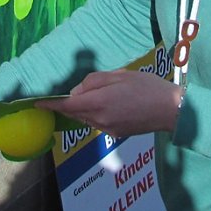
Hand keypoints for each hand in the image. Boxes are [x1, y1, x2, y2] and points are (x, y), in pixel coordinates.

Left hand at [35, 70, 182, 137]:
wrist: (172, 111)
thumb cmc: (147, 87)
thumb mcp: (118, 76)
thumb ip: (93, 82)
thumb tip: (77, 91)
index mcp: (98, 103)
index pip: (67, 105)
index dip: (51, 105)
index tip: (37, 103)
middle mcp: (100, 120)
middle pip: (75, 112)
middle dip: (67, 105)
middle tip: (65, 95)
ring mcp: (108, 129)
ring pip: (86, 118)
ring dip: (83, 108)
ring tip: (96, 95)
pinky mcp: (117, 134)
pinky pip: (98, 122)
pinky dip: (95, 114)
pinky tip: (109, 104)